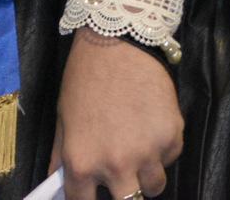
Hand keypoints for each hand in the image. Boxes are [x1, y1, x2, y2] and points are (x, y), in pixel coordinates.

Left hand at [53, 29, 183, 197]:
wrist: (117, 45)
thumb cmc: (84, 79)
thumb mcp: (63, 118)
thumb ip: (61, 156)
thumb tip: (57, 185)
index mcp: (82, 161)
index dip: (87, 198)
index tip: (92, 193)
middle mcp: (116, 164)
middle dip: (123, 195)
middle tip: (120, 178)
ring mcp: (148, 154)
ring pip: (153, 187)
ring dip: (145, 174)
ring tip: (135, 145)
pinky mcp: (173, 139)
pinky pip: (169, 159)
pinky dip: (161, 150)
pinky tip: (149, 124)